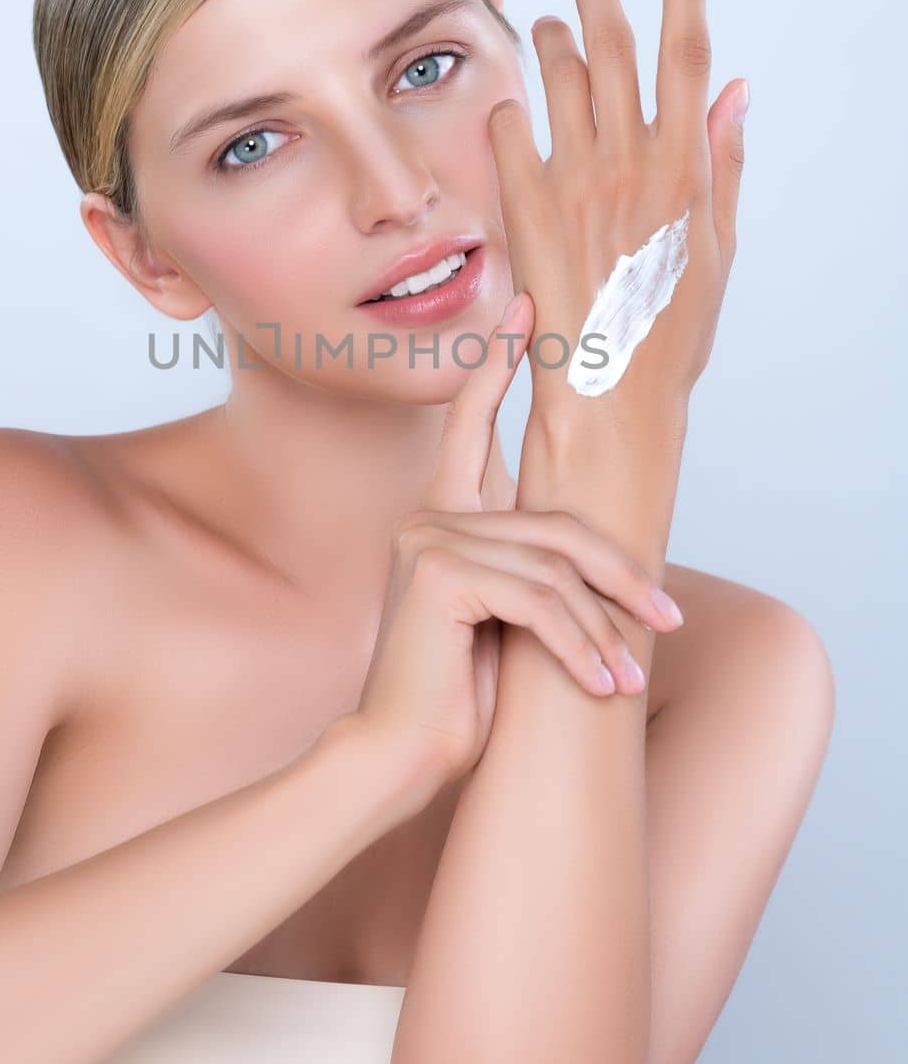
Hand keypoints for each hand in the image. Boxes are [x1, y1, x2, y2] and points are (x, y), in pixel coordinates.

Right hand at [351, 292, 683, 805]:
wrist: (398, 756)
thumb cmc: (451, 696)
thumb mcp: (503, 623)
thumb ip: (530, 574)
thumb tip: (599, 557)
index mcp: (437, 516)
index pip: (469, 422)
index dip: (498, 363)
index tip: (528, 306)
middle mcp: (426, 514)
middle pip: (556, 523)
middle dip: (620, 574)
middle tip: (666, 617)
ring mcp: (427, 536)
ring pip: (555, 570)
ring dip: (603, 633)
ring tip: (628, 681)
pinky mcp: (438, 572)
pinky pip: (539, 601)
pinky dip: (579, 649)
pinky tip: (600, 689)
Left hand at [486, 0, 746, 425]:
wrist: (611, 392)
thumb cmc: (670, 329)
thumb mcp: (716, 246)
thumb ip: (723, 162)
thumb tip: (736, 89)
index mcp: (684, 167)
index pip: (686, 55)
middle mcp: (630, 163)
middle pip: (616, 48)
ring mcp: (574, 182)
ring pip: (560, 81)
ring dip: (551, 39)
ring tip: (545, 17)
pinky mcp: (527, 209)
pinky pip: (510, 134)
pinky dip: (510, 109)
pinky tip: (508, 102)